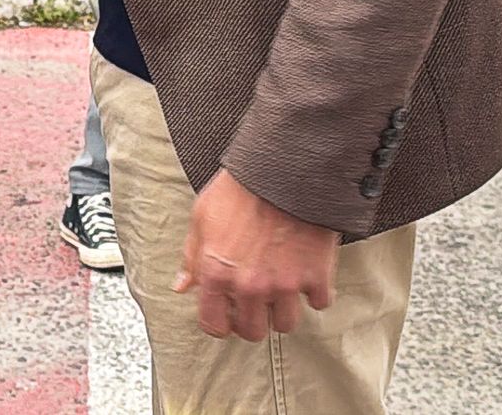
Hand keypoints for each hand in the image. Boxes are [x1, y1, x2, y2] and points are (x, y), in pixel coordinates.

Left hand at [176, 170, 339, 341]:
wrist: (284, 169)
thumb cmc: (240, 189)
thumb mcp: (202, 216)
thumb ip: (192, 257)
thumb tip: (182, 285)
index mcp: (216, 273)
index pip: (214, 324)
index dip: (220, 321)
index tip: (227, 313)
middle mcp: (249, 285)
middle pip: (253, 331)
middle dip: (253, 320)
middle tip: (256, 301)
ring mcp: (284, 284)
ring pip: (286, 324)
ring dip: (283, 310)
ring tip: (281, 288)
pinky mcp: (316, 276)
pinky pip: (319, 303)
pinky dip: (315, 293)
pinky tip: (306, 274)